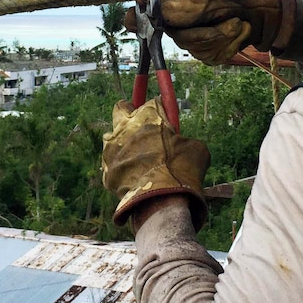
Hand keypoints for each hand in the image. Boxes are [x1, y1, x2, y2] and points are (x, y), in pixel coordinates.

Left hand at [102, 98, 210, 230]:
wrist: (162, 200)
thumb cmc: (182, 170)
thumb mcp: (195, 149)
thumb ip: (185, 140)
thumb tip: (184, 144)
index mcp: (148, 116)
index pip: (152, 102)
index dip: (159, 110)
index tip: (165, 118)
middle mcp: (125, 128)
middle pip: (120, 109)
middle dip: (129, 114)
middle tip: (140, 125)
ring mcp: (112, 150)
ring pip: (111, 138)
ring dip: (122, 144)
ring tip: (138, 158)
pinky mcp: (106, 172)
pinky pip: (112, 165)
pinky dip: (121, 169)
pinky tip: (135, 178)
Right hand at [126, 0, 294, 64]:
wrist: (264, 14)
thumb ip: (172, 8)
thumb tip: (135, 14)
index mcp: (171, 6)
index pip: (139, 17)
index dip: (137, 22)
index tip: (139, 23)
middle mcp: (177, 25)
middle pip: (179, 39)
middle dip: (207, 31)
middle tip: (228, 19)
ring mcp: (192, 41)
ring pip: (198, 49)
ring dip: (224, 37)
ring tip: (236, 24)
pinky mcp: (207, 55)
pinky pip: (213, 57)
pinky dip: (231, 45)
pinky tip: (239, 32)